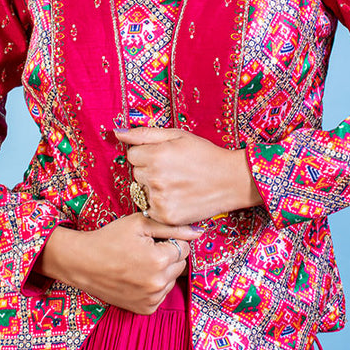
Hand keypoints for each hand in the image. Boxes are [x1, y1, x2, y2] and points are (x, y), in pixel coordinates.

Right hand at [35, 215, 201, 314]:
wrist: (82, 263)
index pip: (184, 247)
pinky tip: (137, 277)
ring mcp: (151, 299)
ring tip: (139, 263)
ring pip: (172, 280)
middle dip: (168, 255)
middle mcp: (157, 283)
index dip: (169, 240)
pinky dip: (154, 285)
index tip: (151, 240)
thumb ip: (172, 227)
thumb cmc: (110, 238)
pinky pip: (161, 294)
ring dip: (162, 271)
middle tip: (145, 250)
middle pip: (180, 264)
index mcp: (159, 260)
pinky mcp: (144, 309)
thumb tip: (198, 233)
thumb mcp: (139, 223)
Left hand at [114, 126, 261, 225]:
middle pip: (136, 174)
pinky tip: (178, 197)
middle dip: (150, 171)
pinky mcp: (166, 217)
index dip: (148, 154)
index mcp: (156, 156)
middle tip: (174, 170)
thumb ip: (144, 134)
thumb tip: (117, 133)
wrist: (232, 180)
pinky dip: (161, 205)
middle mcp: (155, 179)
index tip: (165, 157)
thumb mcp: (177, 135)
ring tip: (177, 184)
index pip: (132, 155)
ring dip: (154, 188)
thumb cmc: (205, 154)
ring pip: (142, 191)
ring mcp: (160, 200)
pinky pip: (150, 208)